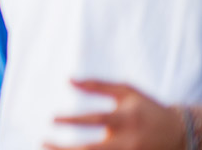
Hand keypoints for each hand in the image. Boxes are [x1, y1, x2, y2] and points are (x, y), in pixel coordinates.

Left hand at [44, 79, 184, 149]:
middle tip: (42, 142)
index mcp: (126, 118)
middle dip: (65, 149)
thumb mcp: (127, 91)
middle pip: (92, 149)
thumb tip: (68, 80)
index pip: (95, 120)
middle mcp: (128, 141)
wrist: (180, 132)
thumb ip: (97, 85)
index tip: (51, 120)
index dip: (72, 120)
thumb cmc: (147, 107)